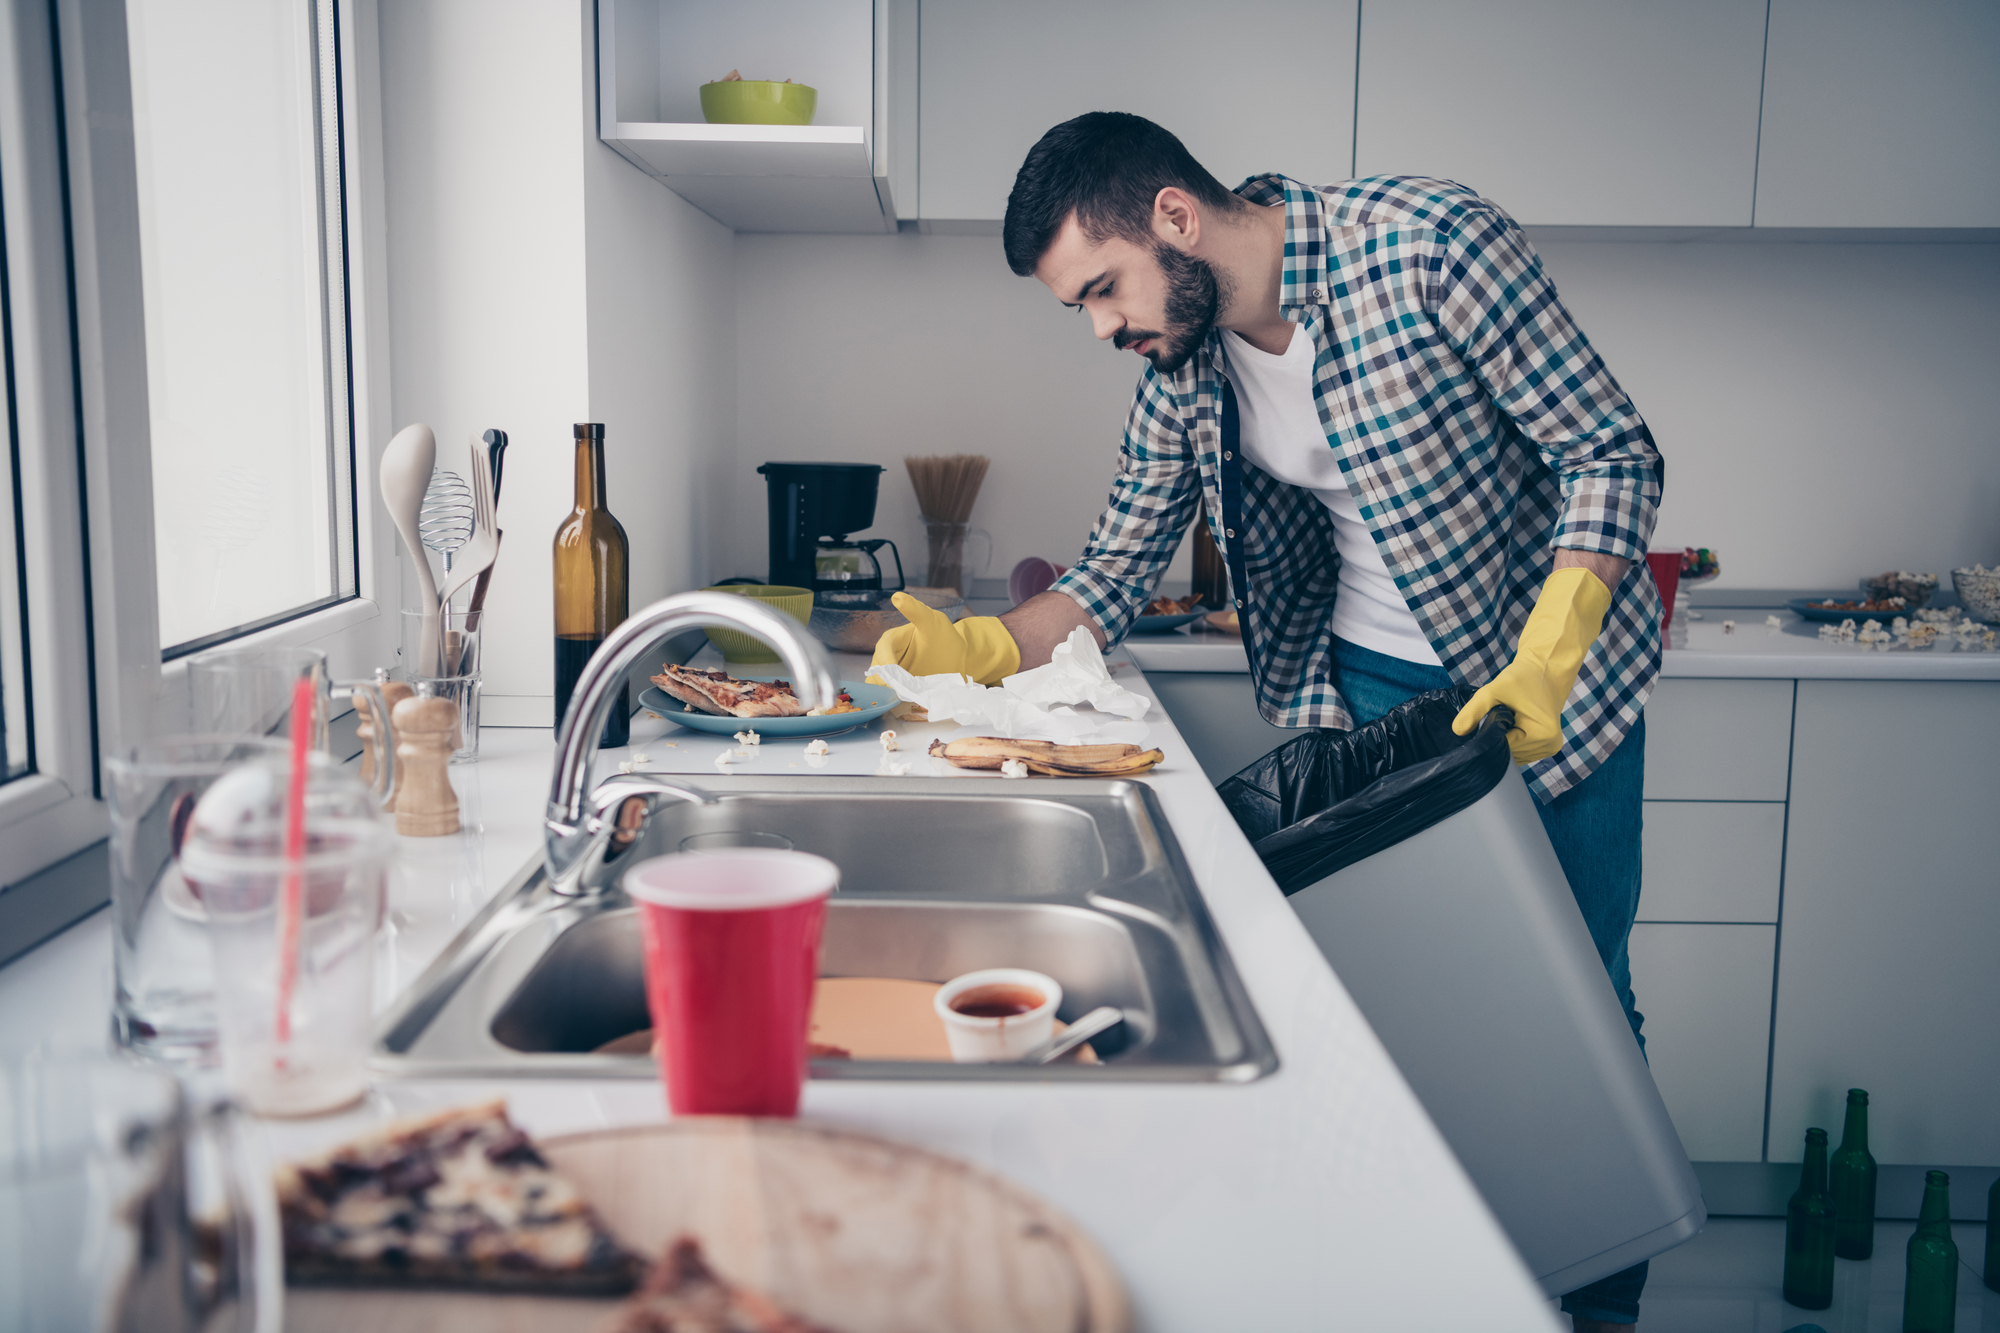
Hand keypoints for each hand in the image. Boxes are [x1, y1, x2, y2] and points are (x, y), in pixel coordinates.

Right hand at [868, 592, 1020, 685]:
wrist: (959, 659)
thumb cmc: (944, 636)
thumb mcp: (933, 621)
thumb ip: (916, 610)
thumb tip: (897, 596)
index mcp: (891, 639)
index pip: (883, 650)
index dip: (886, 662)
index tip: (895, 674)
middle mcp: (887, 656)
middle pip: (877, 670)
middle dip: (885, 681)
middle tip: (901, 691)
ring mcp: (891, 673)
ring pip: (879, 685)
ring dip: (887, 693)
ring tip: (903, 698)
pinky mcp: (898, 688)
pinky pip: (888, 696)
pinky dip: (891, 700)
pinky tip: (903, 703)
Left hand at [1452, 567, 1611, 762]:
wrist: (1553, 655)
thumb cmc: (1529, 670)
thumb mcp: (1497, 687)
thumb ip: (1476, 709)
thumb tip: (1457, 730)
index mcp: (1543, 737)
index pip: (1506, 753)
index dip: (1491, 735)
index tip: (1490, 715)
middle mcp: (1550, 745)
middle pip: (1509, 752)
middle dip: (1498, 732)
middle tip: (1502, 706)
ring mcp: (1549, 743)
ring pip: (1513, 747)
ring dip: (1503, 730)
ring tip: (1508, 707)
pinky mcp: (1545, 735)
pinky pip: (1519, 741)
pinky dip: (1510, 730)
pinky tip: (1509, 714)